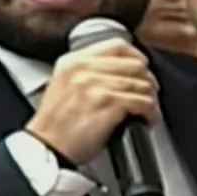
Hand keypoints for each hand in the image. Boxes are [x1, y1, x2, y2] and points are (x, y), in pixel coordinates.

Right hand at [24, 38, 158, 164]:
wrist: (46, 149)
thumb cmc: (55, 126)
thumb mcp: (63, 87)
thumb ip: (86, 73)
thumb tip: (119, 72)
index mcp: (73, 62)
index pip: (117, 46)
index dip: (136, 56)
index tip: (142, 68)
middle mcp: (84, 69)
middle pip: (134, 64)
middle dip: (147, 80)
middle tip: (148, 93)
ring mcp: (96, 85)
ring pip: (141, 83)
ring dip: (150, 99)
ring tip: (148, 109)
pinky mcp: (107, 104)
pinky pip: (142, 102)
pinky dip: (150, 112)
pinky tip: (147, 119)